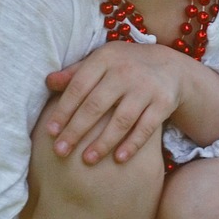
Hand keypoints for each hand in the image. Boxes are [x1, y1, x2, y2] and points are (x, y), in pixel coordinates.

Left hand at [42, 41, 196, 165]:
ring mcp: (146, 87)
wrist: (170, 67)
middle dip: (76, 130)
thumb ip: (76, 73)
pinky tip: (119, 159)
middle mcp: (125, 71)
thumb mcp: (102, 61)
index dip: (63, 110)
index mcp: (105, 58)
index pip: (79, 86)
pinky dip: (132, 144)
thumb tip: (48, 82)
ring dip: (103, 142)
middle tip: (60, 151)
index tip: (50, 131)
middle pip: (96, 105)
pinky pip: (146, 127)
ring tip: (87, 159)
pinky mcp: (164, 102)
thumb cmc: (125, 66)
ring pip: (121, 119)